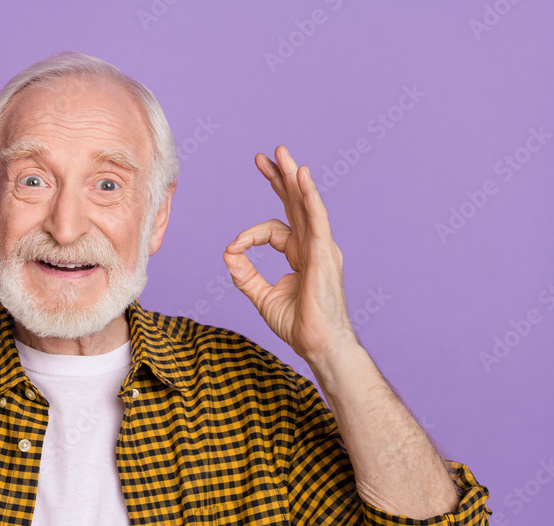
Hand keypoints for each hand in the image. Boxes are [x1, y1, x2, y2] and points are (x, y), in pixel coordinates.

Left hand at [222, 145, 356, 363]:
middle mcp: (313, 246)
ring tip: (281, 154)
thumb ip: (245, 274)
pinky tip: (300, 176)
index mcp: (301, 255)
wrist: (317, 344)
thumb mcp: (262, 296)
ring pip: (306, 204)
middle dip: (279, 179)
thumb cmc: (298, 324)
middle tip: (265, 156)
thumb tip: (228, 253)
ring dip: (292, 177)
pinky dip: (309, 196)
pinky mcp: (325, 253)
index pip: (273, 230)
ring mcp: (322, 248)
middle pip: (295, 204)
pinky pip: (317, 218)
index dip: (249, 236)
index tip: (233, 249)